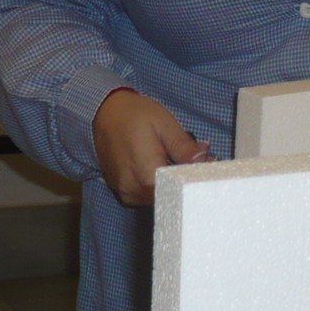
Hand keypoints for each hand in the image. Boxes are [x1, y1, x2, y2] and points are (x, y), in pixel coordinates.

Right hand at [94, 89, 209, 207]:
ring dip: (171, 182)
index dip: (195, 179)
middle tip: (196, 156)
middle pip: (170, 196)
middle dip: (184, 179)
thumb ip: (185, 148)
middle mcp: (134, 191)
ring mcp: (126, 193)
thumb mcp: (165, 125)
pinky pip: (146, 194)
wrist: (103, 113)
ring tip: (176, 157)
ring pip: (159, 197)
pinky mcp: (122, 191)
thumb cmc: (134, 115)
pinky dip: (157, 183)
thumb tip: (206, 161)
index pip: (180, 191)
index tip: (206, 163)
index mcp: (146, 176)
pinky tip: (161, 163)